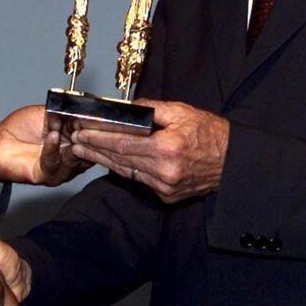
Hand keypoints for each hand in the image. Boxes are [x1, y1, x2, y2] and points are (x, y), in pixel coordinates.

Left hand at [0, 104, 91, 185]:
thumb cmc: (21, 127)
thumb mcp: (49, 113)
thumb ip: (67, 113)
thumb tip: (85, 109)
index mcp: (75, 139)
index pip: (94, 135)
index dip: (99, 127)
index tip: (102, 118)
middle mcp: (71, 155)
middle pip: (90, 149)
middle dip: (91, 137)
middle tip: (91, 125)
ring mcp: (60, 167)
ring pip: (76, 159)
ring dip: (76, 144)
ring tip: (73, 131)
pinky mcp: (46, 176)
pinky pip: (54, 163)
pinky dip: (53, 148)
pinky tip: (52, 136)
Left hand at [71, 100, 228, 203]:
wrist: (232, 163)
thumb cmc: (209, 133)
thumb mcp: (182, 112)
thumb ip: (152, 109)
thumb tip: (127, 108)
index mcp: (167, 148)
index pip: (123, 142)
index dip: (98, 138)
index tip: (80, 132)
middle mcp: (163, 171)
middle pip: (120, 159)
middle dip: (94, 149)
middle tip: (73, 142)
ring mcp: (165, 188)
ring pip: (126, 172)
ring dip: (103, 161)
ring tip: (83, 152)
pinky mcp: (167, 197)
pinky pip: (139, 181)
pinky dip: (123, 170)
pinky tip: (109, 162)